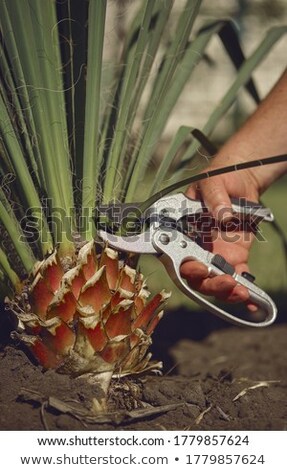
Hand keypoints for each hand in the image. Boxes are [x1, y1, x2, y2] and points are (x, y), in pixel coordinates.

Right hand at [181, 163, 260, 309]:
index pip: (175, 254)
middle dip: (208, 284)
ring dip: (225, 291)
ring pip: (213, 282)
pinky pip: (237, 278)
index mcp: (182, 231)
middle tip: (225, 281)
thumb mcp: (213, 182)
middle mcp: (196, 247)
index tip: (197, 269)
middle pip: (194, 276)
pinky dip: (244, 292)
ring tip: (242, 292)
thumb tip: (222, 215)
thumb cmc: (219, 178)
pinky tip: (254, 301)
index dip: (183, 267)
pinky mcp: (234, 258)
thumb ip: (214, 197)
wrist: (240, 181)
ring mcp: (215, 255)